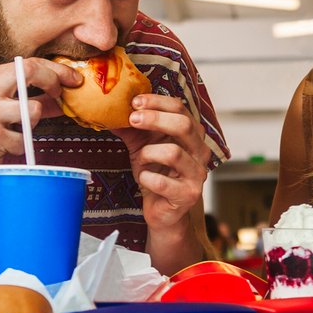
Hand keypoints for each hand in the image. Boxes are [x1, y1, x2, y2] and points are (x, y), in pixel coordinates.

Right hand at [0, 58, 74, 190]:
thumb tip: (60, 96)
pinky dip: (21, 147)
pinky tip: (6, 147)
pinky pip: (24, 140)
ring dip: (34, 123)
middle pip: (31, 71)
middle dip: (54, 81)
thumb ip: (27, 98)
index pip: (29, 63)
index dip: (57, 70)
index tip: (73, 79)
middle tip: (62, 94)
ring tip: (19, 131)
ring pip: (34, 109)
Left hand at [115, 93, 210, 235]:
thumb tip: (112, 110)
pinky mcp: (187, 195)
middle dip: (155, 119)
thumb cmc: (156, 174)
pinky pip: (162, 182)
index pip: (180, 108)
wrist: (163, 210)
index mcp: (192, 135)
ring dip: (148, 154)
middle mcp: (200, 152)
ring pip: (173, 153)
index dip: (157, 102)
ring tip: (141, 160)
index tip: (135, 102)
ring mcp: (197, 174)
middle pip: (184, 125)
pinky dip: (146, 178)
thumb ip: (132, 129)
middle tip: (132, 119)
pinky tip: (145, 179)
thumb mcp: (142, 146)